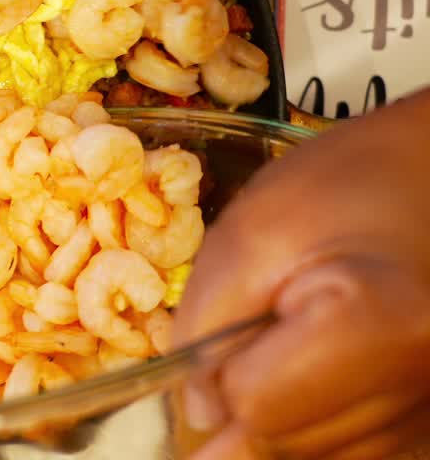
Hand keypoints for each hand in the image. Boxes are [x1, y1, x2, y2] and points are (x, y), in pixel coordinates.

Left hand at [174, 88, 429, 458]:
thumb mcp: (245, 238)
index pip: (255, 405)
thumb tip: (199, 412)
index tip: (237, 319)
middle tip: (262, 327)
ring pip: (313, 456)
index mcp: (379, 326)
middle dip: (246, 398)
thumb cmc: (340, 187)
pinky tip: (309, 368)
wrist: (427, 173)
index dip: (221, 369)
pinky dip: (312, 420)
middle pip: (284, 442)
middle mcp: (419, 380)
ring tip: (288, 341)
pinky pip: (348, 449)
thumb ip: (203, 329)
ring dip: (277, 416)